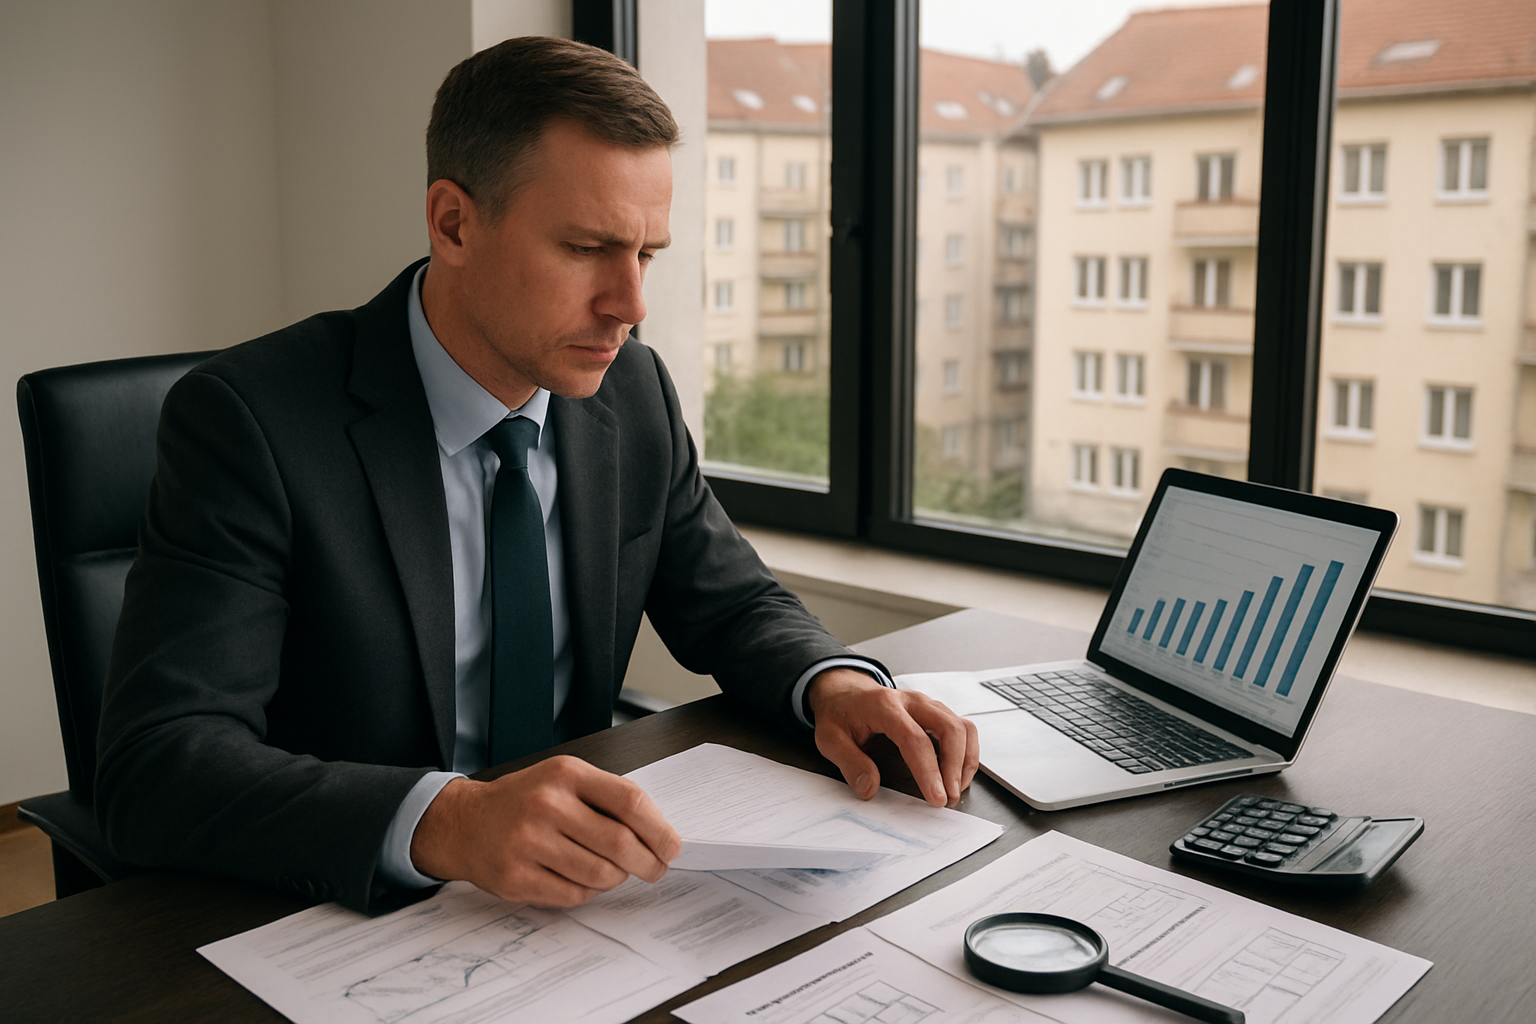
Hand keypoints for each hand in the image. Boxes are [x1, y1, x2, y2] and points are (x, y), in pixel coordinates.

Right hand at [409, 755, 680, 906]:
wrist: (464, 822)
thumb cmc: (524, 800)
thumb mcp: (564, 779)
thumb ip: (607, 797)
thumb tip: (658, 831)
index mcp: (566, 775)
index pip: (629, 801)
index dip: (659, 829)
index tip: (672, 846)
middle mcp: (547, 805)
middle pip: (619, 843)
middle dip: (648, 863)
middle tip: (655, 869)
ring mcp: (529, 843)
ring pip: (600, 874)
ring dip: (616, 878)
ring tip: (612, 871)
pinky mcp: (516, 877)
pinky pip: (573, 895)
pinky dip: (587, 891)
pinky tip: (579, 877)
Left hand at [808, 668, 979, 807]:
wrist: (843, 691)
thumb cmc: (839, 713)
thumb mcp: (829, 739)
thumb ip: (850, 763)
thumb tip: (869, 789)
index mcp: (884, 705)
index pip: (915, 739)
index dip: (929, 771)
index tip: (936, 797)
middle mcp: (911, 701)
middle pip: (950, 728)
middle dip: (956, 767)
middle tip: (949, 797)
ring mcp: (927, 704)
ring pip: (962, 727)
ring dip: (966, 760)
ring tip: (956, 789)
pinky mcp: (935, 712)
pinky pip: (962, 729)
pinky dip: (966, 753)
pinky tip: (957, 774)